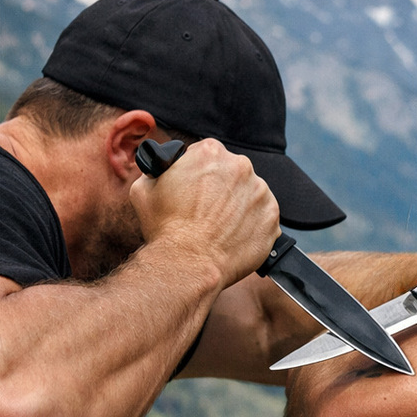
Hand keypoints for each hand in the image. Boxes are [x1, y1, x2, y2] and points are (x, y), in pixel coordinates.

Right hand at [130, 138, 278, 287]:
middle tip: (207, 209)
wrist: (188, 263)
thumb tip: (163, 168)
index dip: (199, 172)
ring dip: (238, 205)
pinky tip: (234, 235)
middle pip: (232, 172)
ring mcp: (260, 191)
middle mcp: (240, 166)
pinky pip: (264, 216)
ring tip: (220, 226)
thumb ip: (158, 169)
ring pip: (249, 193)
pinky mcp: (272, 216)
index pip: (208, 154)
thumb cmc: (165, 228)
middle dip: (221, 187)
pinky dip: (252, 224)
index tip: (196, 188)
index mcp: (211, 152)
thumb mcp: (144, 188)